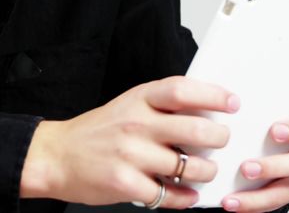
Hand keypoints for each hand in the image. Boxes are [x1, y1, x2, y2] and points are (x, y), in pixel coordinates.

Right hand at [21, 76, 238, 207]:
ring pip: (189, 167)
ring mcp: (131, 155)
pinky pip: (169, 195)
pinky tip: (187, 194)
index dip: (213, 95)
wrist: (57, 156)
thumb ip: (161, 106)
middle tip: (221, 142)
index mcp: (139, 99)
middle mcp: (136, 124)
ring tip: (204, 171)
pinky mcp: (125, 184)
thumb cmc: (98, 131)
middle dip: (219, 139)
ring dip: (205, 172)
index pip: (183, 91)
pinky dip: (184, 198)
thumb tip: (206, 110)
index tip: (232, 103)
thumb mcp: (129, 104)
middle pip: (196, 130)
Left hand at [221, 76, 288, 211]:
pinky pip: (277, 198)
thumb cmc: (240, 124)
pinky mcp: (284, 189)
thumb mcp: (241, 104)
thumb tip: (230, 78)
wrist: (225, 156)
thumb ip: (246, 89)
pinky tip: (232, 200)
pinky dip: (254, 201)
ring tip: (245, 170)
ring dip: (273, 170)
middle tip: (275, 131)